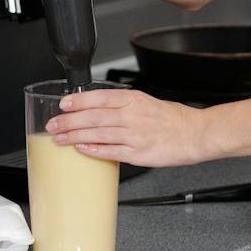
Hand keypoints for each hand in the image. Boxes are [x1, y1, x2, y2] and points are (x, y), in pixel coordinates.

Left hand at [45, 88, 206, 167]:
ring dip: (75, 136)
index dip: (78, 101)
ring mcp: (135, 135)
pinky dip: (94, 150)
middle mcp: (133, 115)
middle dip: (69, 121)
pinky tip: (81, 149)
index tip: (63, 104)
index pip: (99, 97)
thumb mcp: (147, 102)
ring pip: (99, 133)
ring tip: (60, 139)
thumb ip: (124, 105)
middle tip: (53, 125)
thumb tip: (98, 109)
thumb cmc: (174, 119)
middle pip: (94, 116)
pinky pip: (112, 151)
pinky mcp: (139, 153)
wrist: (197, 134)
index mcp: (134, 100)